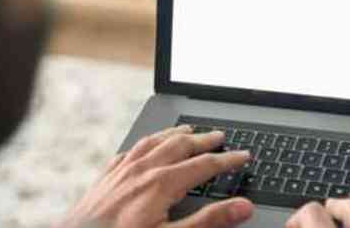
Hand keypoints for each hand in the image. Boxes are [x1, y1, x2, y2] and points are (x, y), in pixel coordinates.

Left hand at [60, 125, 254, 227]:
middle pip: (180, 145)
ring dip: (175, 134)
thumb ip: (208, 222)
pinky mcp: (106, 177)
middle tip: (220, 136)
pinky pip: (130, 150)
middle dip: (203, 139)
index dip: (228, 159)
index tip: (243, 155)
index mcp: (162, 184)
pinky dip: (145, 143)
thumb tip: (241, 207)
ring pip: (154, 142)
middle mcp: (142, 170)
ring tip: (188, 130)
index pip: (205, 165)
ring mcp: (122, 171)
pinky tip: (145, 146)